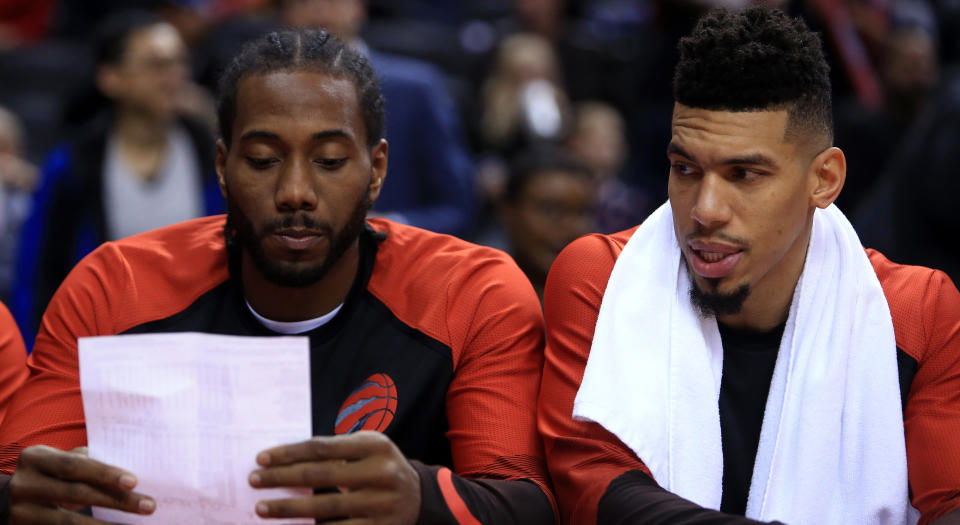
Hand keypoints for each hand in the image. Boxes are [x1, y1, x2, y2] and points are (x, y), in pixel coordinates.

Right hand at [9, 445, 155, 523]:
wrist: (15, 498)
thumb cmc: (53, 474)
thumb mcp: (63, 462)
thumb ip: (88, 462)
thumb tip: (131, 472)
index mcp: (36, 458)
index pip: (75, 466)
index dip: (105, 473)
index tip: (134, 482)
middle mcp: (25, 484)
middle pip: (77, 493)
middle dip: (116, 500)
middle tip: (148, 505)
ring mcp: (22, 511)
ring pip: (69, 521)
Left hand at [250, 431, 420, 523]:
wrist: (419, 497)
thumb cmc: (380, 467)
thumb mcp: (367, 448)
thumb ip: (335, 450)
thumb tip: (285, 462)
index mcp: (375, 445)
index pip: (322, 447)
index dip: (289, 453)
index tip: (261, 459)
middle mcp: (381, 472)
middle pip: (320, 474)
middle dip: (282, 478)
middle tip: (254, 480)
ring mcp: (382, 503)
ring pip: (325, 507)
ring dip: (288, 509)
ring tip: (262, 508)